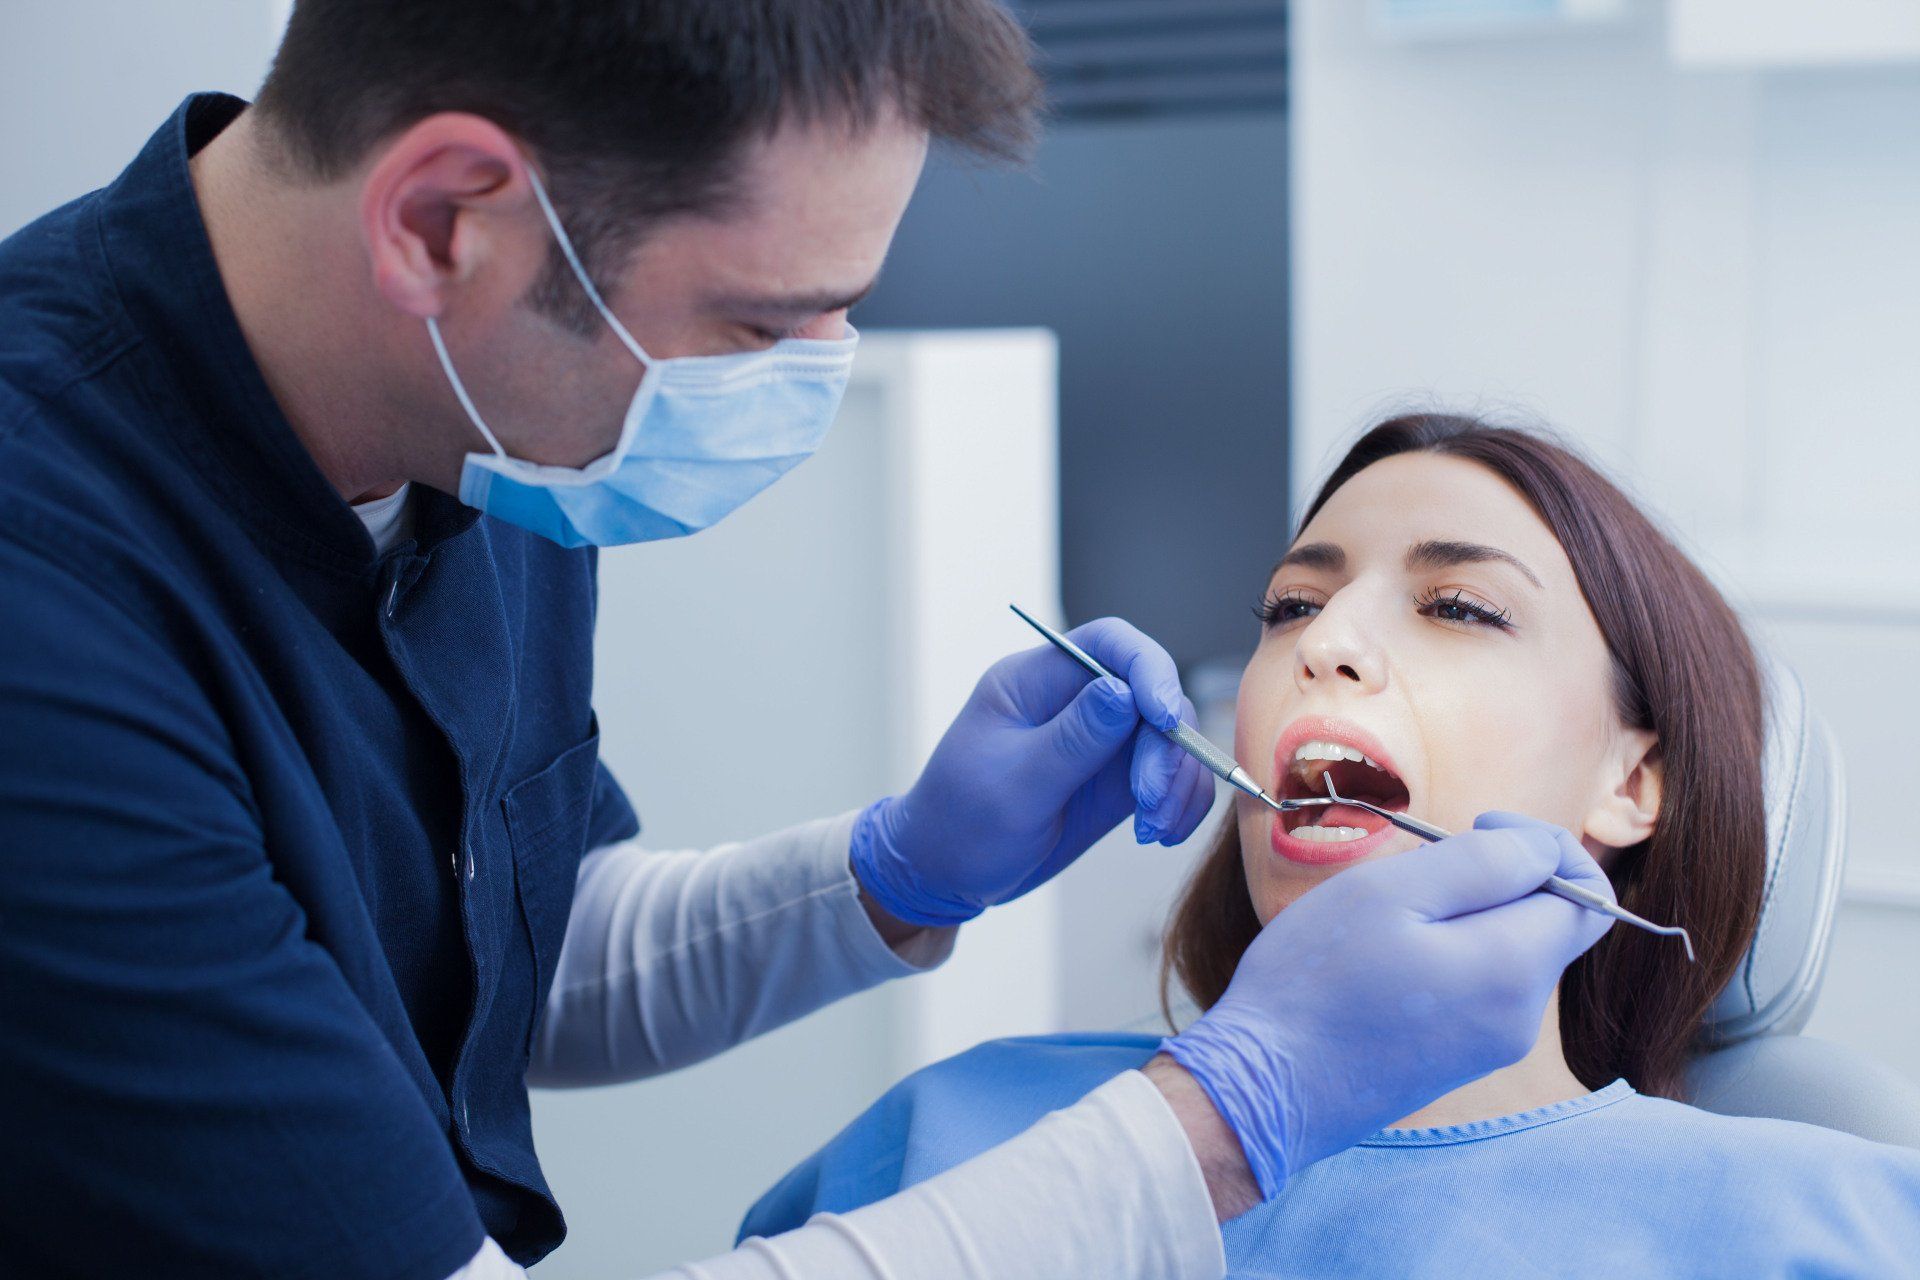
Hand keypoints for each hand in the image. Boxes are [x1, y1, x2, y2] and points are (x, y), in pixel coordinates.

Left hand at [849, 618, 1215, 926]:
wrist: (945, 874)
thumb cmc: (959, 824)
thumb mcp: (1013, 786)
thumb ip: (1072, 740)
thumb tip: (1126, 691)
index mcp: (1033, 681)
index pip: (1109, 644)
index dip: (1149, 670)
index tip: (1164, 720)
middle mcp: (1073, 701)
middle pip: (1152, 695)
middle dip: (1165, 748)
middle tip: (1151, 803)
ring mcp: (1100, 740)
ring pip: (1170, 739)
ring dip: (1177, 783)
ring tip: (1153, 831)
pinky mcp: (1116, 778)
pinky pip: (1169, 777)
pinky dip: (1178, 803)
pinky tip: (1161, 835)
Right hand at [1161, 813, 1614, 1199]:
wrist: (1264, 1088)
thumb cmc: (1317, 981)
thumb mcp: (1392, 892)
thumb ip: (1483, 864)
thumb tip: (1543, 853)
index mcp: (1514, 970)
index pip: (1588, 897)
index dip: (1544, 846)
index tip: (1476, 827)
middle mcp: (1518, 1018)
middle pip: (1545, 923)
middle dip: (1494, 879)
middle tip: (1414, 870)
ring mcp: (1488, 1046)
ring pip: (1505, 952)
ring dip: (1461, 916)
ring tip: (1385, 915)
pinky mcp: (1454, 1061)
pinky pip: (1475, 987)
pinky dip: (1444, 954)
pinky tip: (1379, 957)